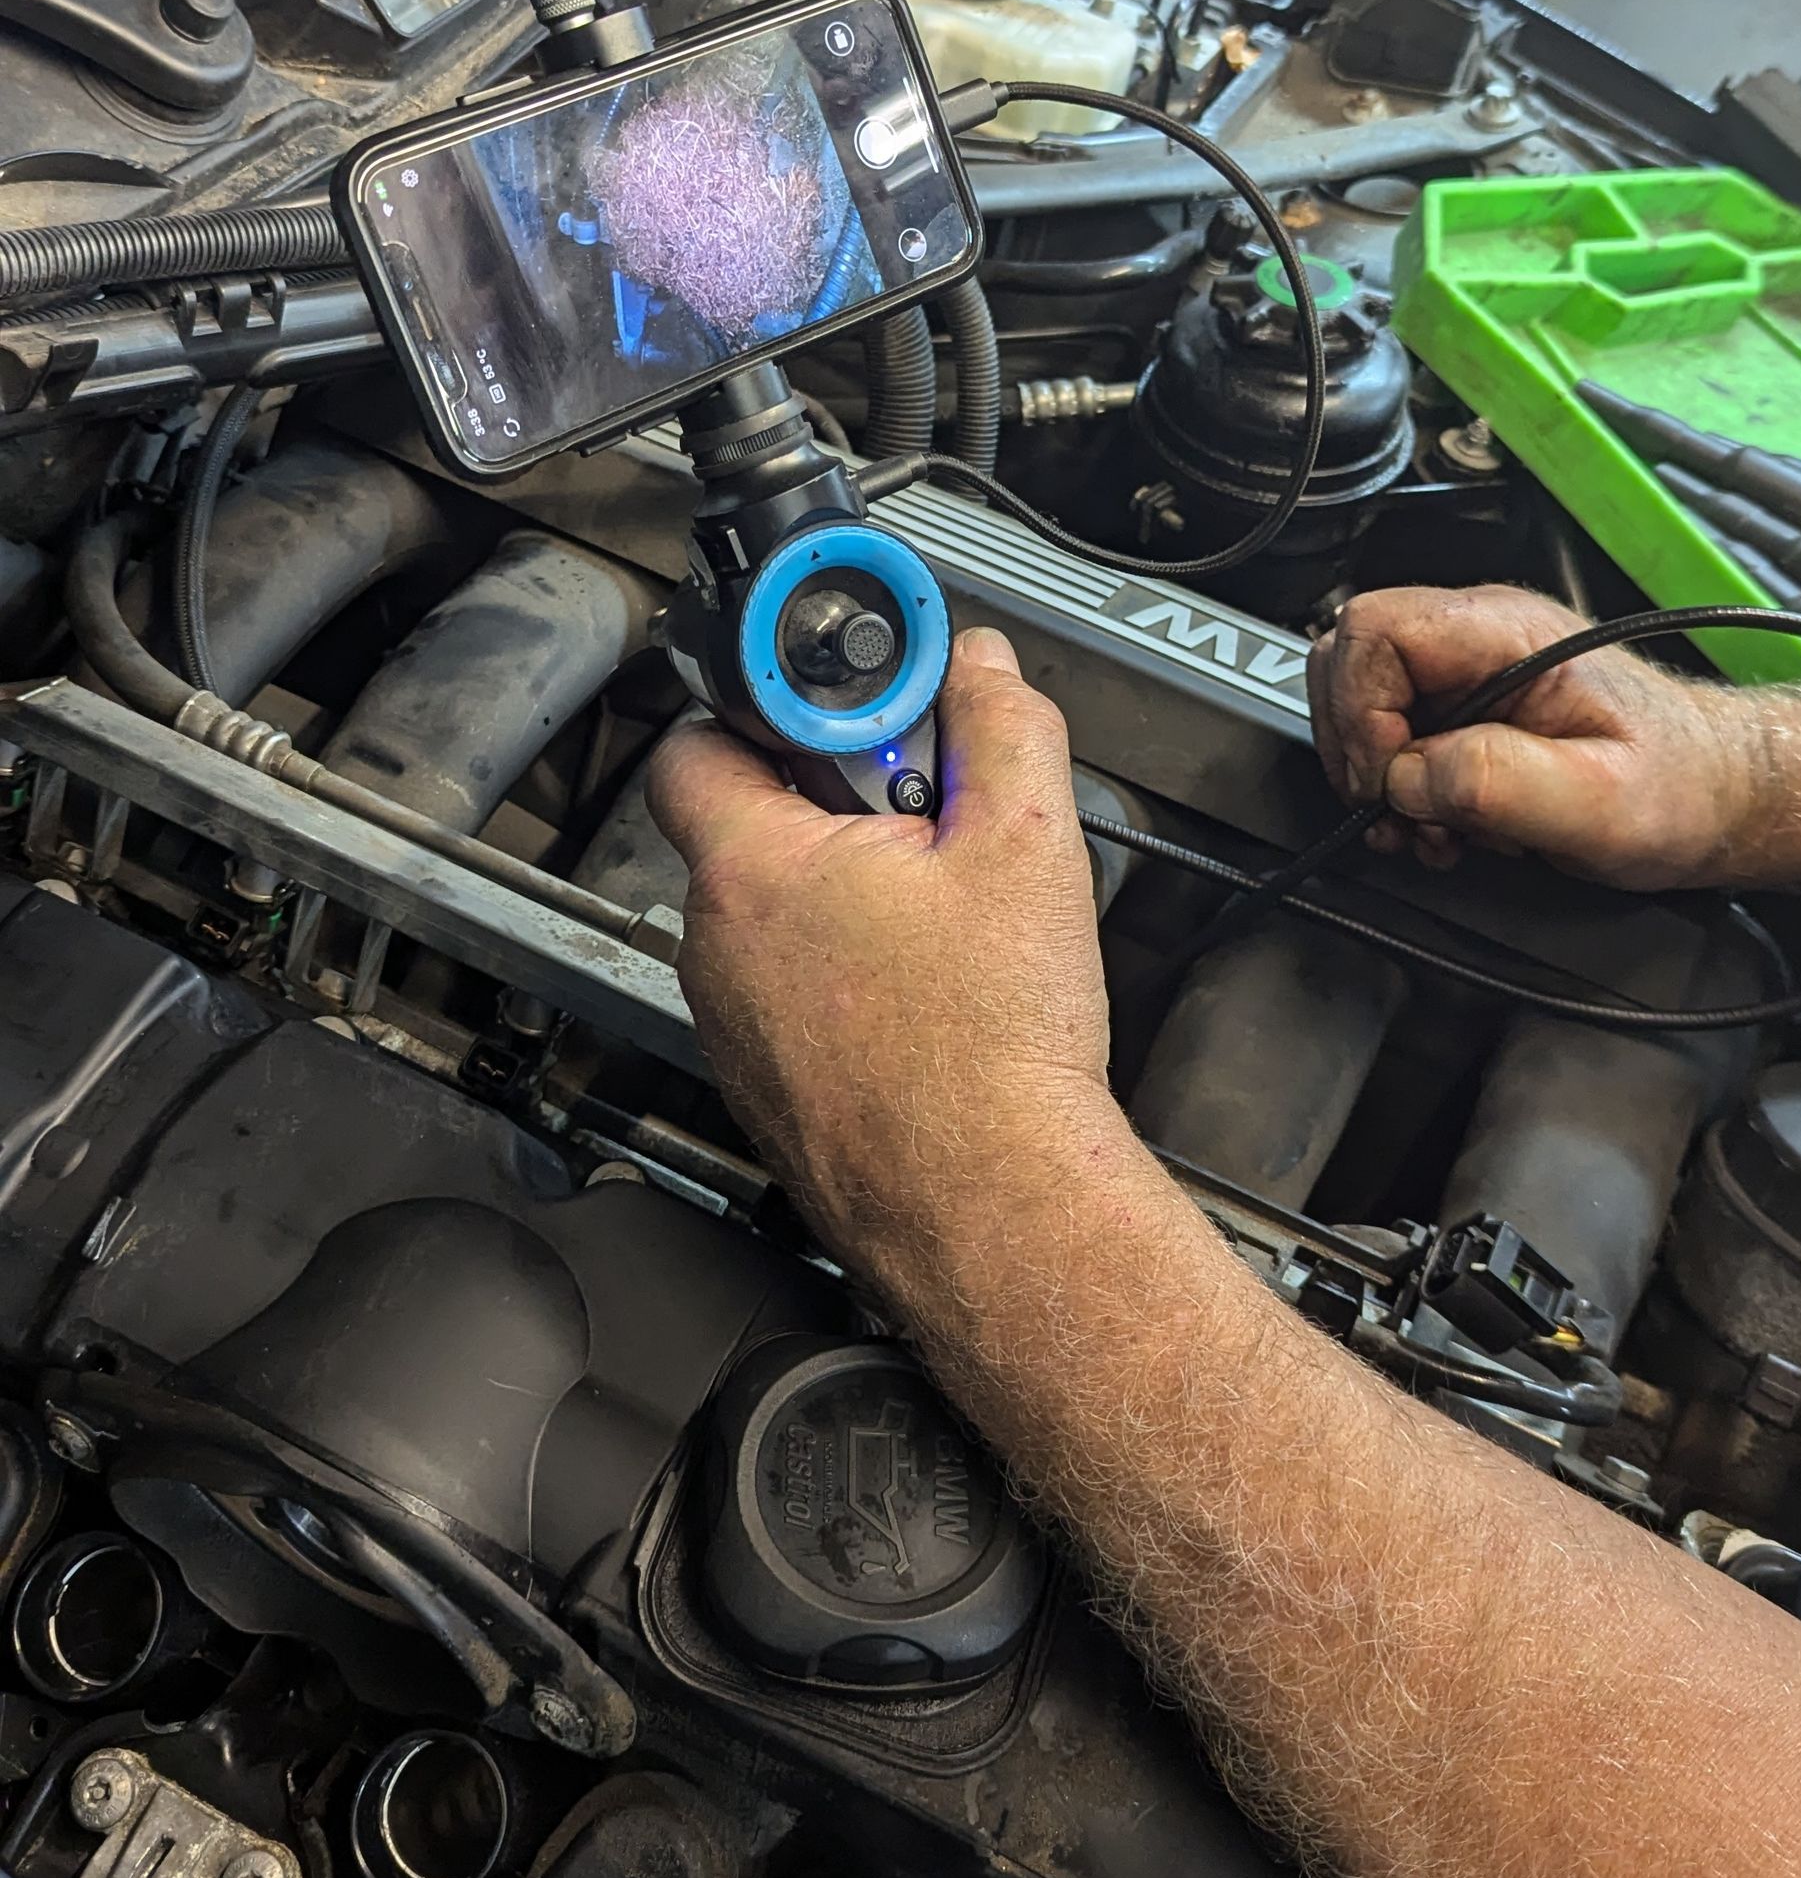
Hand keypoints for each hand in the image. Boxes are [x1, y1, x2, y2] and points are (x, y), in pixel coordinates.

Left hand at [646, 626, 1114, 1270]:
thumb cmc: (991, 1052)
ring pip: (769, 911)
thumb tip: (982, 669)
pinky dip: (839, 971)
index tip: (850, 708)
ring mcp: (730, 1022)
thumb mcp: (1026, 844)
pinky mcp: (761, 1082)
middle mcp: (716, 946)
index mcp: (754, 868)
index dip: (774, 705)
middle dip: (831, 797)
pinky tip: (922, 991)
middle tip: (921, 814)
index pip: (697, 735)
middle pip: (745, 820)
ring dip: (837, 889)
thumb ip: (1000, 726)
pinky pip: (784, 989)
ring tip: (935, 913)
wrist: (994, 1208)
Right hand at [1307, 584, 1769, 892]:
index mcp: (1506, 633)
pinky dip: (1400, 791)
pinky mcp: (1468, 711)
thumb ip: (1499, 783)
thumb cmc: (1684, 788)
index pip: (1373, 629)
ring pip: (1360, 700)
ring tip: (1430, 828)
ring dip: (1377, 778)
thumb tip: (1409, 775)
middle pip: (1348, 658)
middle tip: (1401, 812)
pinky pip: (1393, 736)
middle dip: (1357, 749)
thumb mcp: (1601, 801)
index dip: (1360, 711)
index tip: (1392, 781)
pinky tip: (1443, 823)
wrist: (1722, 797)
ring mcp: (1470, 673)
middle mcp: (1479, 638)